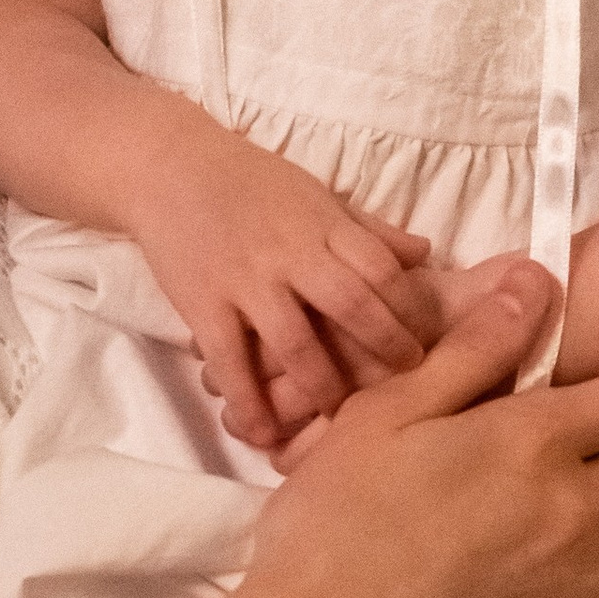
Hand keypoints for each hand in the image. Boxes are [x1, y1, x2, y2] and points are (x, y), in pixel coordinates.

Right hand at [125, 111, 438, 449]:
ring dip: (322, 385)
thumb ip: (369, 230)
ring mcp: (245, 280)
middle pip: (351, 306)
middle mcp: (290, 253)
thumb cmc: (251, 182)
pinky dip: (248, 398)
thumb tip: (426, 253)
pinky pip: (229, 359)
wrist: (169, 166)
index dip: (411, 312)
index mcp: (324, 226)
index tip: (429, 346)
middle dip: (384, 351)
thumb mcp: (316, 195)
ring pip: (294, 342)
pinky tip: (264, 431)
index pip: (383, 270)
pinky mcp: (203, 303)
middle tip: (405, 389)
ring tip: (340, 416)